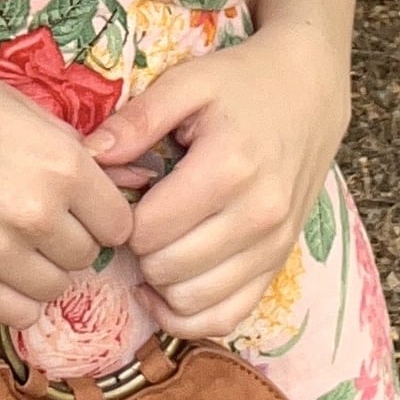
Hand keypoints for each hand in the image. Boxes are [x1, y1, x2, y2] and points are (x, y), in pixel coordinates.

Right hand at [0, 40, 135, 329]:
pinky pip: (16, 313)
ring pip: (55, 289)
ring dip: (42, 268)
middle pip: (87, 256)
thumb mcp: (23, 109)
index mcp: (62, 164)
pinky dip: (13, 293)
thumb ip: (69, 154)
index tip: (80, 204)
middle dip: (68, 237)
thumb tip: (119, 186)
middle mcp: (37, 214)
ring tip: (9, 236)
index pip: (119, 223)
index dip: (100, 212)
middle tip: (35, 213)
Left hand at [81, 24, 351, 341]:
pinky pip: (230, 316)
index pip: (148, 230)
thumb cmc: (242, 82)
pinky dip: (192, 314)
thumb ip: (137, 120)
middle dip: (139, 249)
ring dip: (161, 282)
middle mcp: (257, 215)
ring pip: (193, 302)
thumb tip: (90, 158)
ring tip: (156, 243)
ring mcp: (274, 244)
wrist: (310, 90)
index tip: (125, 194)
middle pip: (167, 269)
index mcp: (228, 167)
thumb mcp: (186, 83)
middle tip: (140, 215)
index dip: (121, 218)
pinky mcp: (280, 262)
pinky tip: (169, 286)